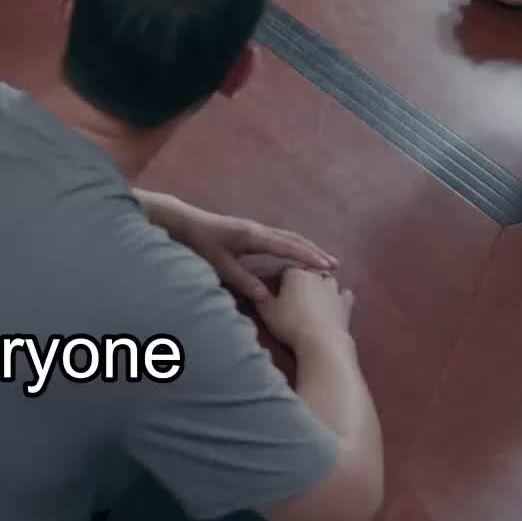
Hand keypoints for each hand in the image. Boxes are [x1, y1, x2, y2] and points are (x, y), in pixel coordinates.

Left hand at [154, 199, 336, 306]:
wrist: (187, 223)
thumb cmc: (202, 244)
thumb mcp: (220, 265)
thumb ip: (242, 280)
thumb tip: (266, 297)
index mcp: (253, 236)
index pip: (286, 246)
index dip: (307, 256)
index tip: (325, 265)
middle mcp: (259, 229)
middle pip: (293, 239)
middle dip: (314, 251)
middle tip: (334, 264)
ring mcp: (256, 228)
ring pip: (288, 236)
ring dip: (306, 246)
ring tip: (323, 259)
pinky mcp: (252, 231)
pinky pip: (280, 237)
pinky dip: (295, 245)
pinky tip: (299, 254)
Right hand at [257, 268, 354, 353]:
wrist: (322, 342)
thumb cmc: (290, 324)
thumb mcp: (267, 312)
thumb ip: (259, 297)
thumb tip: (253, 288)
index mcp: (294, 273)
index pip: (285, 268)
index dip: (280, 278)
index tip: (276, 288)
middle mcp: (315, 274)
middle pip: (307, 270)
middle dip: (301, 279)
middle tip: (294, 294)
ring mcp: (333, 287)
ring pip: (327, 278)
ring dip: (321, 284)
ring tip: (314, 297)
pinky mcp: (346, 301)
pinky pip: (344, 293)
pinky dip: (339, 296)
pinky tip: (335, 303)